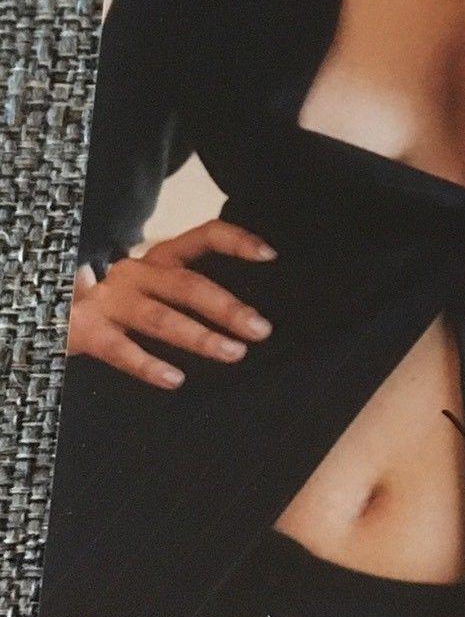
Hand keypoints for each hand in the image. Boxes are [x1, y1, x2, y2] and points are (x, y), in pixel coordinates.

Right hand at [67, 219, 278, 389]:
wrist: (42, 307)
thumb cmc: (113, 302)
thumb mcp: (149, 285)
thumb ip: (184, 289)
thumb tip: (244, 314)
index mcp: (157, 259)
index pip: (203, 238)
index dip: (237, 241)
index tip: (270, 255)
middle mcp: (135, 273)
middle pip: (189, 286)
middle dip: (228, 308)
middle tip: (261, 330)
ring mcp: (108, 300)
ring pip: (161, 319)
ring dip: (200, 337)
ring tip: (235, 353)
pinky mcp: (84, 329)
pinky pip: (120, 349)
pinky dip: (148, 365)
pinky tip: (175, 379)